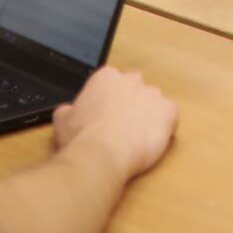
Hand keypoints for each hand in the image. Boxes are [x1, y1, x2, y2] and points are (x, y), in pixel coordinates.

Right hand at [52, 67, 176, 178]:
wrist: (101, 154)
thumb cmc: (80, 138)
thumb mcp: (62, 120)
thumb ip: (69, 109)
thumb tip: (68, 111)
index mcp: (106, 77)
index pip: (112, 83)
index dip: (109, 101)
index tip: (105, 116)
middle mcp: (132, 80)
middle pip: (135, 89)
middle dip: (131, 104)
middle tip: (121, 126)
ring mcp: (153, 94)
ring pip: (154, 103)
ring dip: (148, 116)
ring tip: (135, 138)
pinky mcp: (169, 111)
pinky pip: (170, 117)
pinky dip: (164, 128)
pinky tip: (150, 141)